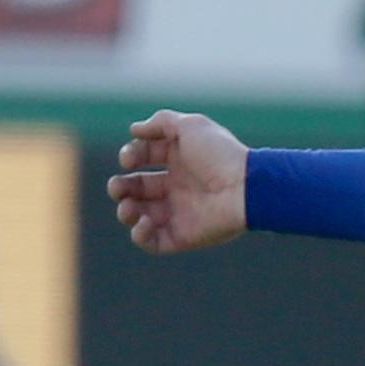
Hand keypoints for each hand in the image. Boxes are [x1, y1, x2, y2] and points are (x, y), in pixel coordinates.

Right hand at [106, 111, 249, 252]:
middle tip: (118, 188)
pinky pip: (154, 243)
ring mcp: (180, 213)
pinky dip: (140, 235)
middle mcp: (178, 187)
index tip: (128, 159)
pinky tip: (144, 222)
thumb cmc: (220, 155)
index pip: (142, 158)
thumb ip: (161, 122)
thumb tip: (134, 130)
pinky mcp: (184, 236)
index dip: (129, 156)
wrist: (245, 189)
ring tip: (128, 207)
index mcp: (179, 161)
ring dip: (125, 212)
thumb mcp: (191, 126)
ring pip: (140, 216)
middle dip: (119, 187)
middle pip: (136, 189)